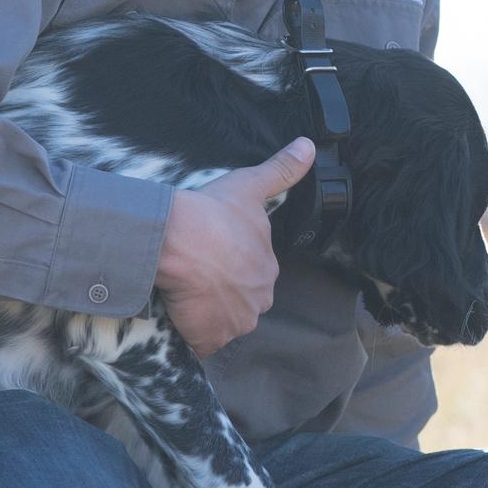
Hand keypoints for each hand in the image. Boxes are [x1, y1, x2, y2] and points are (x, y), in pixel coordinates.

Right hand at [153, 139, 315, 358]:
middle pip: (241, 301)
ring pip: (222, 322)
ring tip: (185, 291)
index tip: (211, 253)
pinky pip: (202, 341)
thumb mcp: (251, 186)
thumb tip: (309, 146)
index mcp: (267, 270)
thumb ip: (282, 170)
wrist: (178, 239)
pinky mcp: (209, 339)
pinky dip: (192, 333)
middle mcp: (259, 300)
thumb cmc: (214, 211)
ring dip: (207, 313)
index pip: (253, 273)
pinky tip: (180, 313)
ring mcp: (235, 323)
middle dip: (223, 292)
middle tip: (197, 272)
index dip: (231, 264)